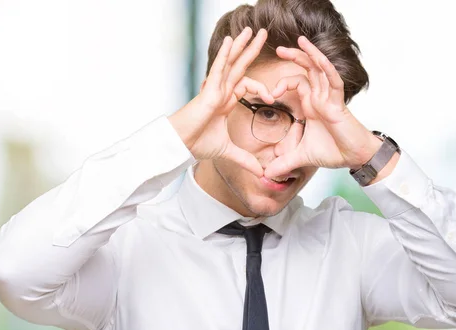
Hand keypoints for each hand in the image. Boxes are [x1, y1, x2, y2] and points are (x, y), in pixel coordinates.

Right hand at [168, 27, 273, 176]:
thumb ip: (246, 160)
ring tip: (250, 30)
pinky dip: (224, 55)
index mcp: (226, 101)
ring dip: (241, 45)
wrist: (180, 145)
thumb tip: (261, 173)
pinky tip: (230, 41)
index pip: (247, 84)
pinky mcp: (209, 91)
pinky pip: (218, 69)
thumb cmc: (197, 144)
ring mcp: (215, 88)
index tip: (274, 97)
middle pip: (240, 65)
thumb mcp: (228, 152)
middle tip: (263, 33)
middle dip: (251, 49)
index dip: (263, 88)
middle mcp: (221, 91)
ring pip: (230, 62)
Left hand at [264, 36, 379, 178]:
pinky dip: (325, 68)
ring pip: (320, 69)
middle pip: (307, 70)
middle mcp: (320, 98)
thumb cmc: (334, 151)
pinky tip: (317, 57)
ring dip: (309, 54)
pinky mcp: (338, 103)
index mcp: (311, 105)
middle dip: (294, 57)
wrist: (354, 157)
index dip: (282, 83)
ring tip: (298, 42)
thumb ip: (283, 163)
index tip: (269, 94)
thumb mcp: (301, 157)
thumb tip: (265, 175)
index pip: (297, 84)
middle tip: (279, 49)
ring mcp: (330, 98)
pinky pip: (333, 80)